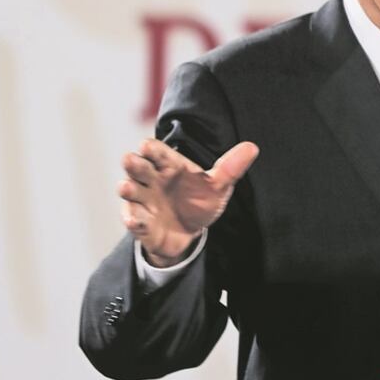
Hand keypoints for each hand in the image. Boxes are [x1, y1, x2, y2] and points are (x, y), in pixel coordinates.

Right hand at [117, 138, 258, 266]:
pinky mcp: (141, 223)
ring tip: (127, 187)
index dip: (151, 148)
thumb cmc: (199, 201)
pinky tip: (135, 220)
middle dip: (134, 163)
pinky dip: (134, 220)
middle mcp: (152, 179)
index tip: (147, 145)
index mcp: (170, 165)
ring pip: (130, 191)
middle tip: (130, 159)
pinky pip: (134, 220)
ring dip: (127, 189)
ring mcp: (144, 200)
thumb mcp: (218, 186)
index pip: (157, 152)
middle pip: (138, 167)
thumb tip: (253, 147)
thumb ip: (231, 168)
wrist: (190, 233)